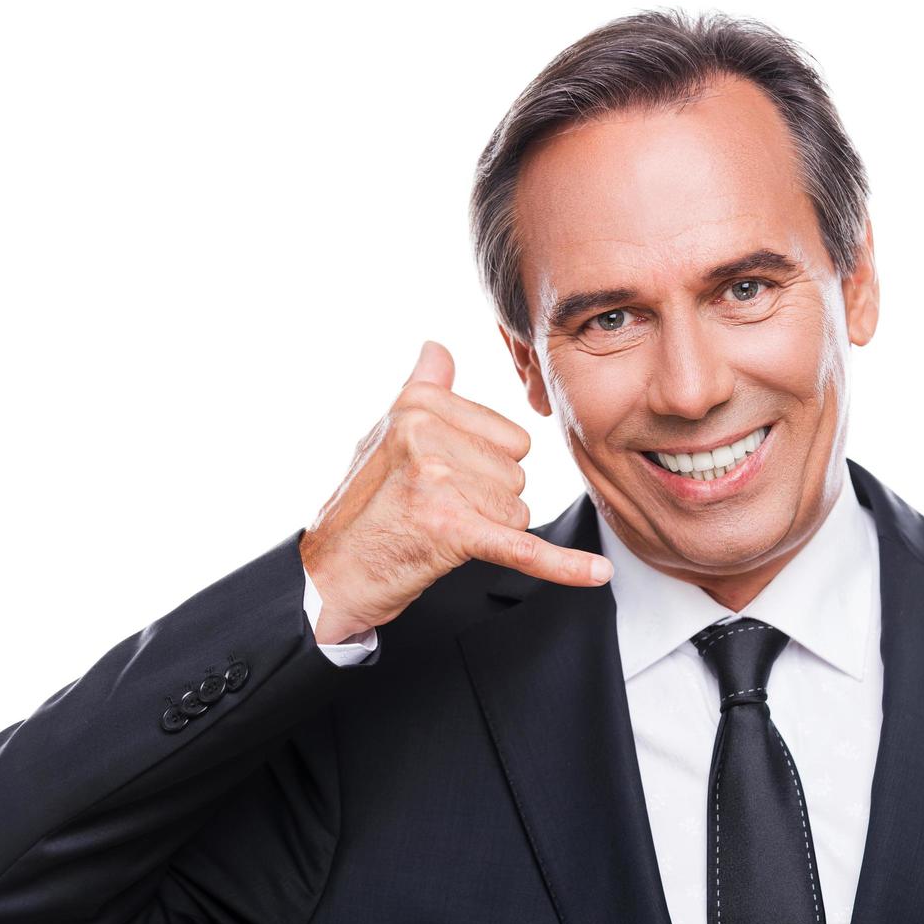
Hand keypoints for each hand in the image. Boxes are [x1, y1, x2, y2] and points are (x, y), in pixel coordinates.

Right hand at [298, 340, 612, 643]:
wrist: (327, 576)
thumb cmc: (363, 507)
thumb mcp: (385, 434)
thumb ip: (422, 388)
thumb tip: (437, 347)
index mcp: (418, 404)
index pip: (509, 437)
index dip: (483, 468)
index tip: (439, 483)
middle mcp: (426, 433)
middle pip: (515, 472)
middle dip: (487, 500)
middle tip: (433, 512)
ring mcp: (437, 479)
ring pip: (517, 509)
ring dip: (485, 529)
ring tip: (435, 532)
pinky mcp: (450, 529)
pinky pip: (523, 546)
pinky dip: (562, 566)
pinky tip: (596, 573)